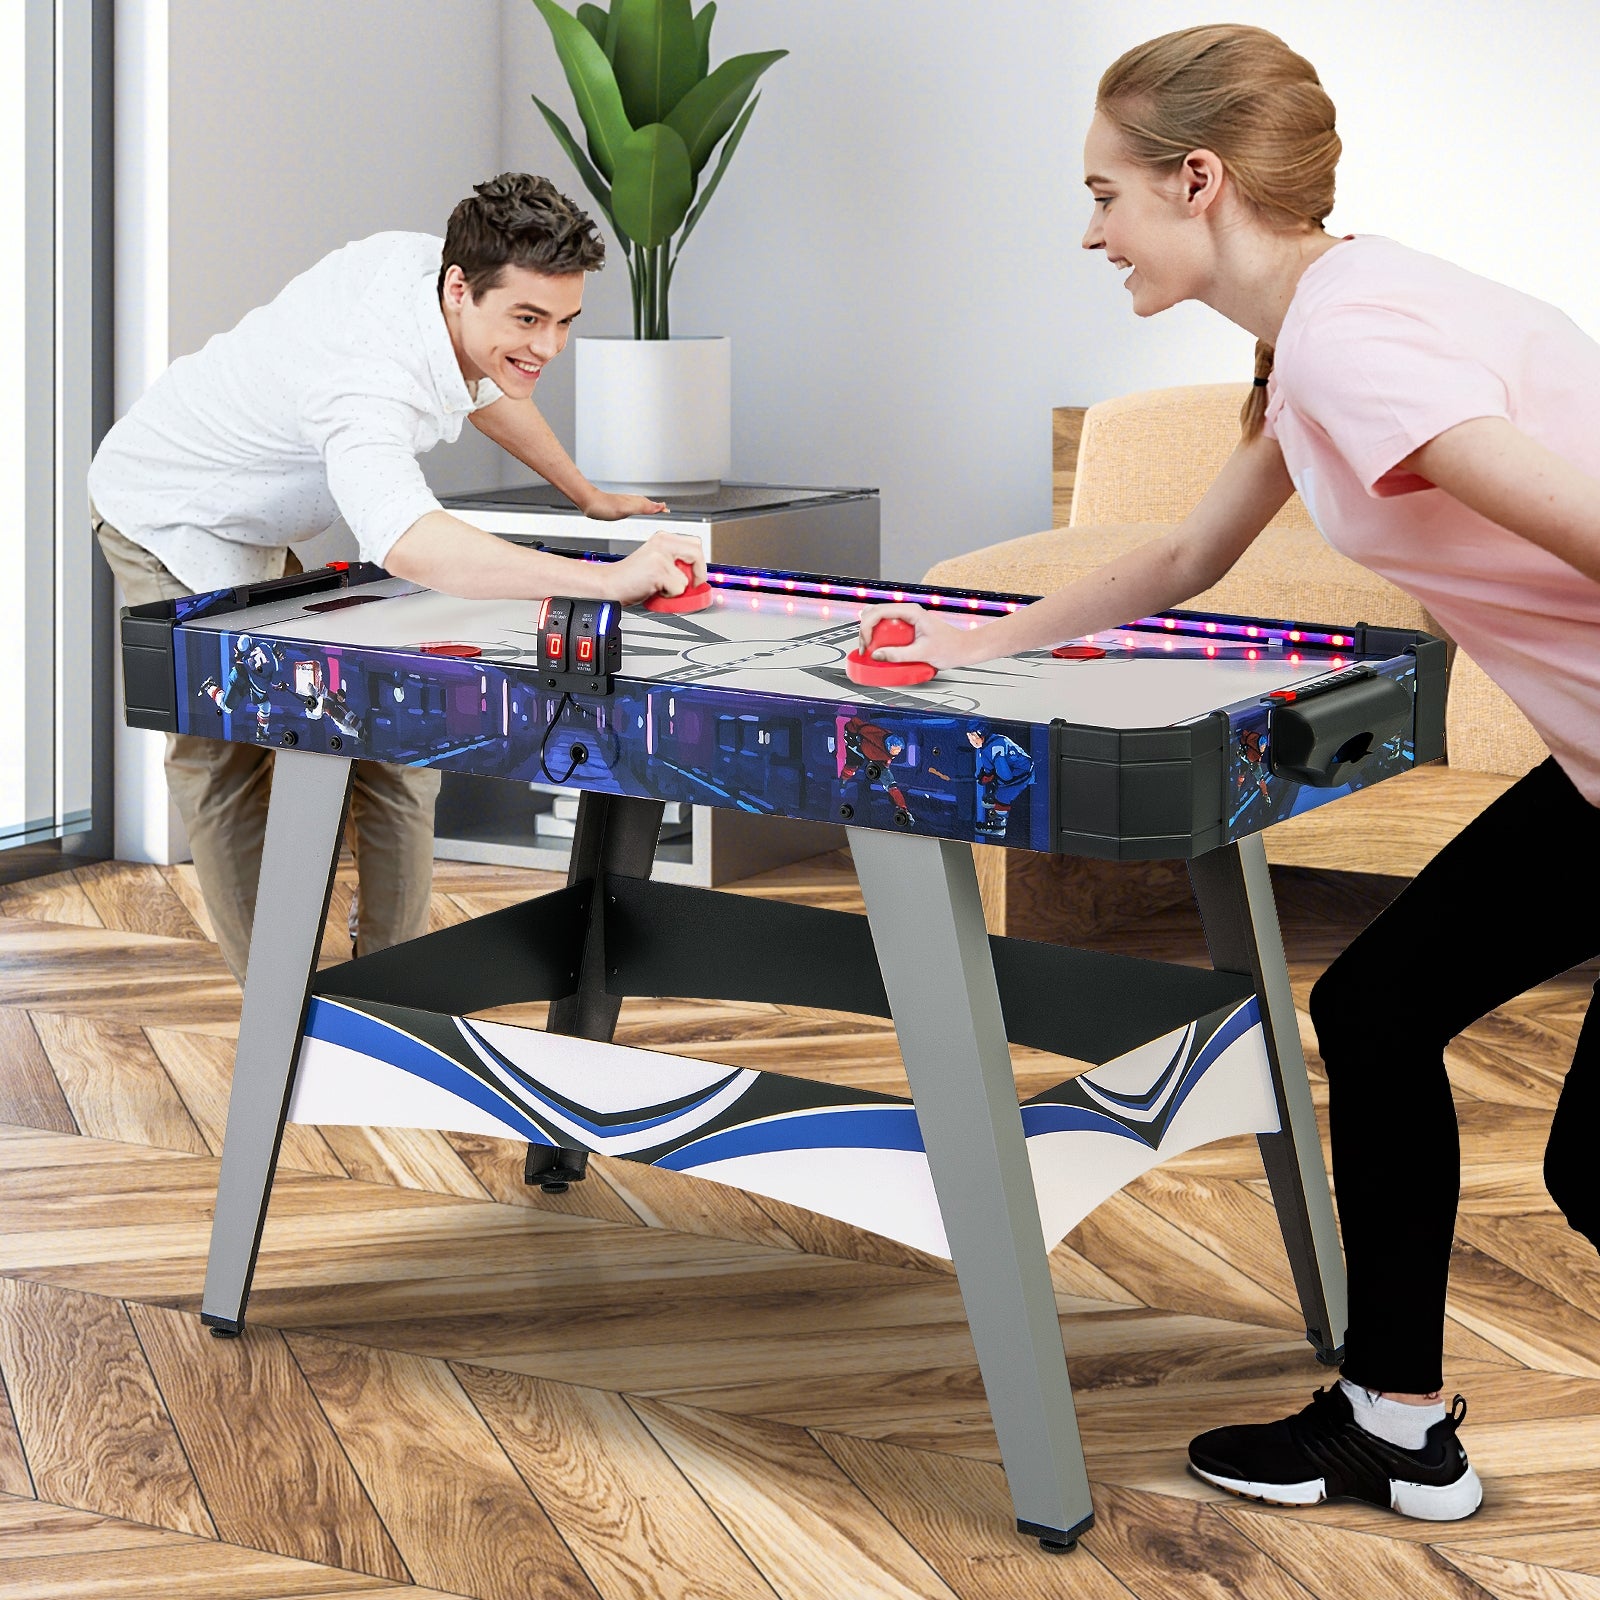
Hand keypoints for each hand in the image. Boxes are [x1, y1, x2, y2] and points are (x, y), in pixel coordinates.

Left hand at [583, 489, 669, 519]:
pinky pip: (630, 505)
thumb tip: (658, 506)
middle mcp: (629, 500)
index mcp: (633, 502)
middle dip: (654, 506)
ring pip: (638, 502)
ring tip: (652, 508)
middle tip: (663, 509)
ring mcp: (622, 502)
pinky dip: (636, 506)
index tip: (666, 509)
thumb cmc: (604, 506)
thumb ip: (642, 508)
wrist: (588, 501)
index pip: (649, 504)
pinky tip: (632, 508)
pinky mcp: (616, 504)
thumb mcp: (626, 509)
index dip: (658, 507)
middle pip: (645, 502)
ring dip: (646, 505)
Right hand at [600, 530, 706, 604]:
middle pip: (697, 553)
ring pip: (688, 576)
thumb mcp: (656, 561)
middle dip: (699, 572)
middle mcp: (662, 542)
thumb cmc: (632, 577)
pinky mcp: (658, 570)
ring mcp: (660, 555)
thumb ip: (675, 561)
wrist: (609, 583)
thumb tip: (696, 574)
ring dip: (679, 588)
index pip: (695, 543)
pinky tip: (656, 590)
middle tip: (692, 584)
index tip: (696, 575)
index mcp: (663, 538)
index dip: (700, 562)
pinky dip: (669, 596)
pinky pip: (678, 588)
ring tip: (663, 587)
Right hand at [856, 603, 980, 669]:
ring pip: (879, 619)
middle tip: (865, 648)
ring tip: (871, 650)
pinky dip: (879, 637)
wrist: (964, 648)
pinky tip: (880, 649)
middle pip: (875, 613)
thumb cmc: (951, 647)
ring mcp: (907, 618)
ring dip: (871, 633)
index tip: (867, 645)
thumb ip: (898, 654)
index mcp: (911, 611)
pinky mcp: (907, 626)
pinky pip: (887, 627)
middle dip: (865, 630)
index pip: (878, 612)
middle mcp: (908, 611)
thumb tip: (877, 655)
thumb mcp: (922, 653)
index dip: (867, 628)